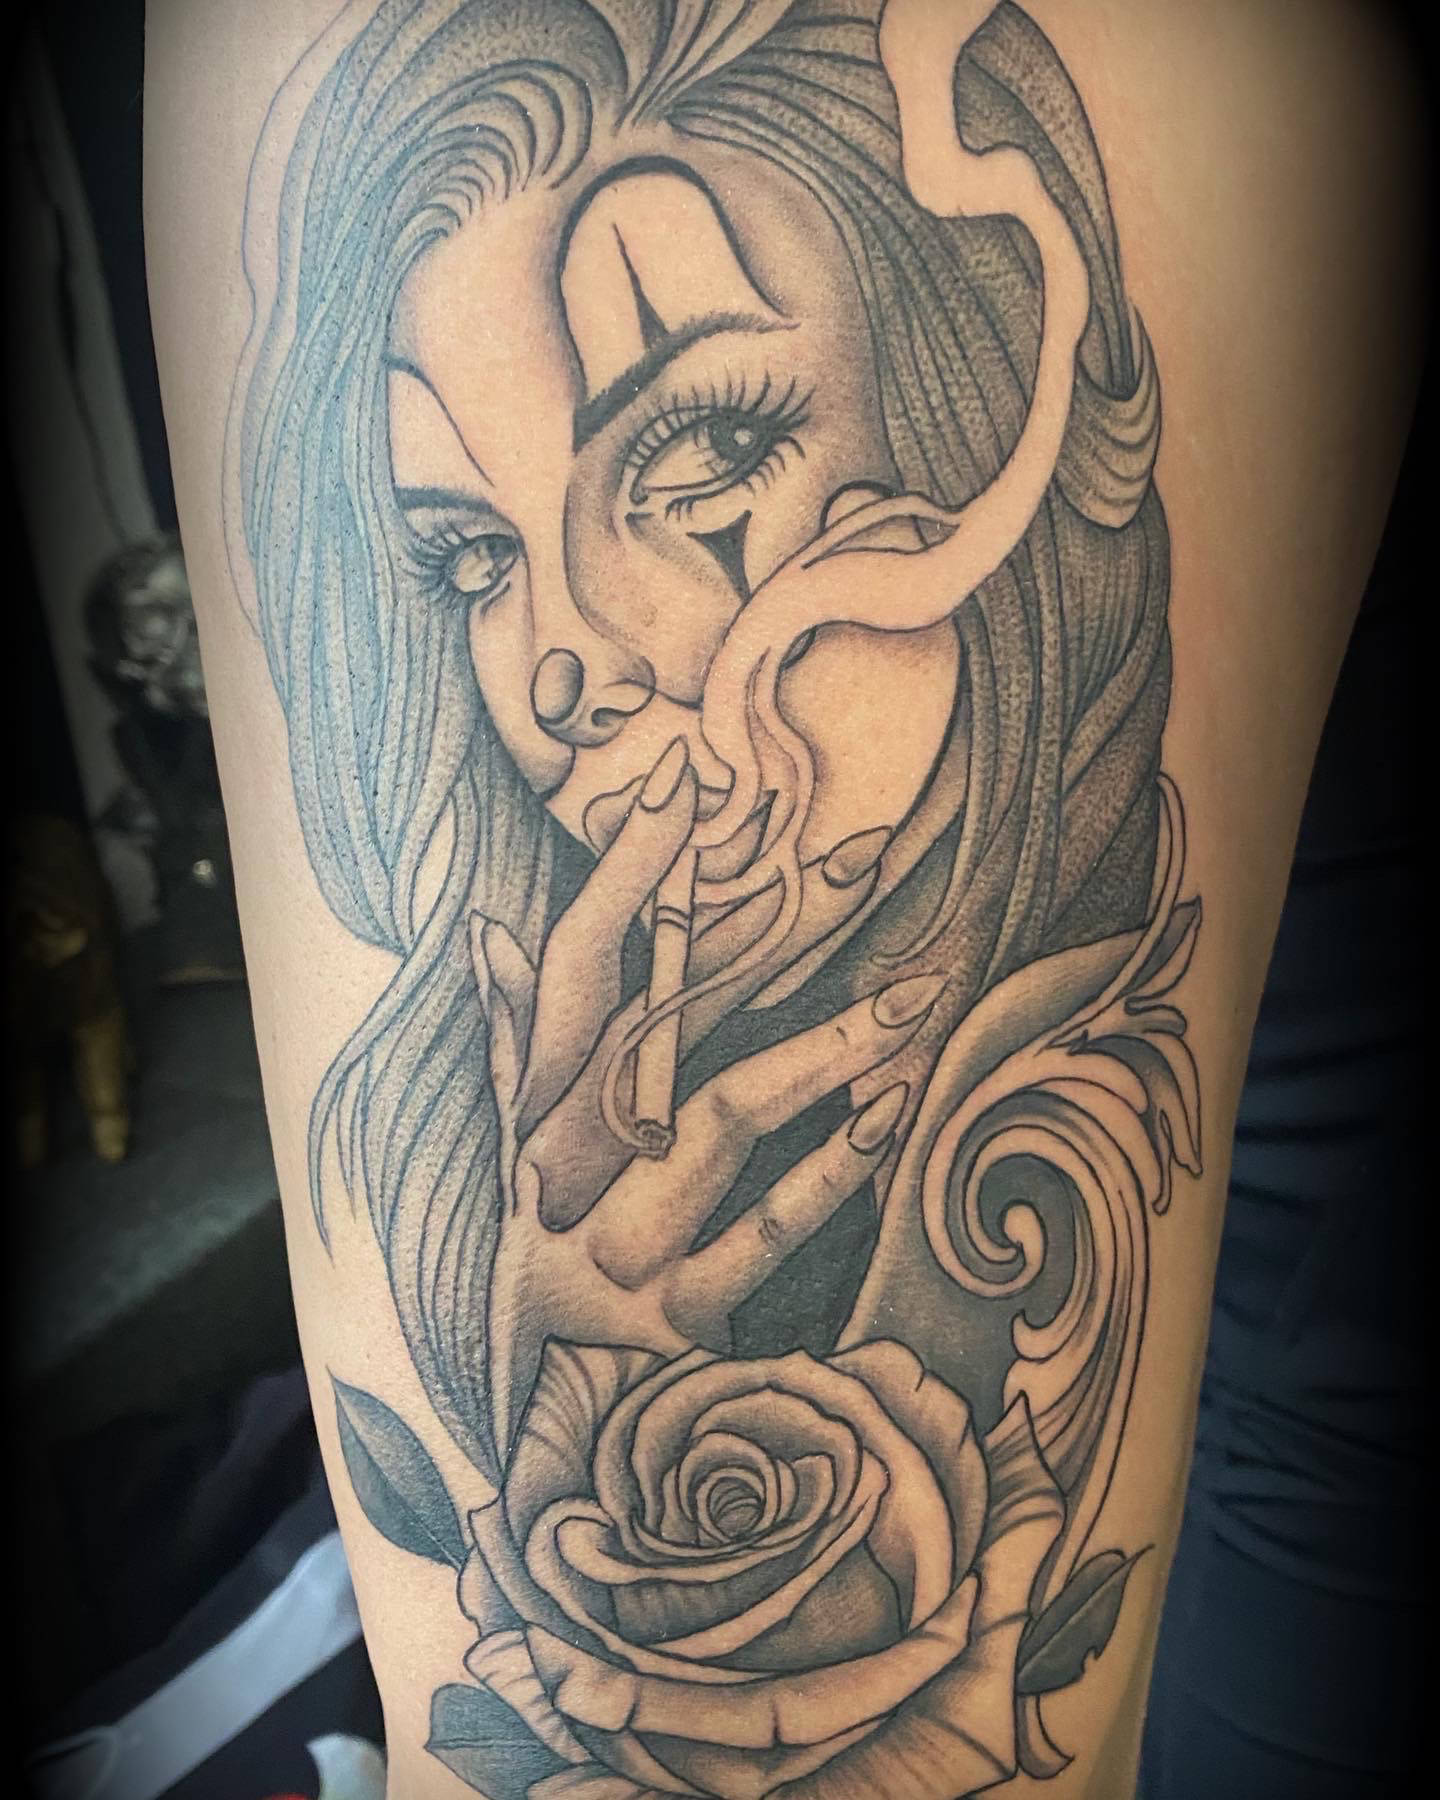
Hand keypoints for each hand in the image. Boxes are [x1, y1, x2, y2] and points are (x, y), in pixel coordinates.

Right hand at [472, 737, 945, 1453]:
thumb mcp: (511, 1159)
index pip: (571, 972)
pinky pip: (765, 1234)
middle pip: (657, 1031)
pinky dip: (828, 1173)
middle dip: (743, 938)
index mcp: (530, 1117)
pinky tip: (888, 1119)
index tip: (677, 788)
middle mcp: (559, 1176)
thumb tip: (491, 932)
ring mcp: (617, 1250)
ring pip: (722, 1121)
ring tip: (911, 1005)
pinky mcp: (678, 1325)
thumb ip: (513, 1046)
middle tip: (848, 859)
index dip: (620, 879)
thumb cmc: (538, 1265)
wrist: (534, 1439)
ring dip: (820, 1054)